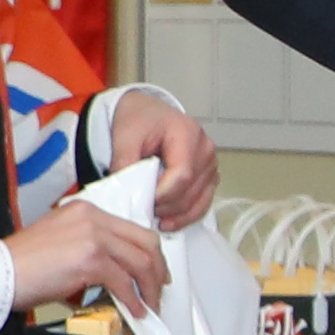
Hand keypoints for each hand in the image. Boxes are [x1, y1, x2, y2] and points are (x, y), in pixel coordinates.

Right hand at [6, 194, 168, 318]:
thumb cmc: (21, 265)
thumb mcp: (60, 243)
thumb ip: (89, 248)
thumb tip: (115, 274)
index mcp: (85, 210)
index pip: (131, 228)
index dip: (149, 252)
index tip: (153, 271)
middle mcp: (92, 218)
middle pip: (145, 241)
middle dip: (158, 269)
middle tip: (158, 289)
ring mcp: (93, 236)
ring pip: (140, 262)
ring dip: (149, 288)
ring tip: (149, 306)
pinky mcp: (90, 259)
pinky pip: (124, 282)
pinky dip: (133, 299)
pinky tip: (134, 310)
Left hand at [94, 88, 219, 221]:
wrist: (146, 114)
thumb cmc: (139, 120)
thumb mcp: (124, 137)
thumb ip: (125, 164)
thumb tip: (128, 194)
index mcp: (188, 133)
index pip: (182, 174)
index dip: (162, 194)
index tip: (142, 202)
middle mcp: (205, 149)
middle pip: (190, 192)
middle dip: (164, 206)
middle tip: (141, 210)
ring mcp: (210, 165)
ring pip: (197, 202)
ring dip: (174, 214)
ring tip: (152, 216)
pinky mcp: (209, 178)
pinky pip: (202, 204)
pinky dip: (185, 216)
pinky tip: (168, 221)